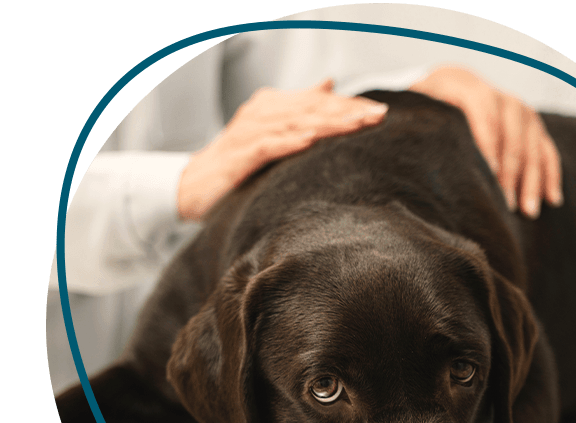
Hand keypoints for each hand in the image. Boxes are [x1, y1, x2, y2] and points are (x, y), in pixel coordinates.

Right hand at [177, 80, 388, 221]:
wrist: (194, 186)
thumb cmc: (238, 161)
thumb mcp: (271, 131)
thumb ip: (300, 109)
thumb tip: (329, 83)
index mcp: (272, 106)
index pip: (317, 101)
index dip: (349, 105)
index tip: (380, 112)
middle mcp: (261, 113)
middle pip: (310, 108)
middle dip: (346, 111)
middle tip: (378, 116)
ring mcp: (248, 133)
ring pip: (294, 123)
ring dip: (327, 123)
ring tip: (356, 125)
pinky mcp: (238, 156)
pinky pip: (266, 146)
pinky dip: (288, 142)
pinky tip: (310, 141)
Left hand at [410, 67, 562, 216]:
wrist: (445, 89)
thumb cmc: (421, 113)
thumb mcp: (411, 112)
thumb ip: (406, 124)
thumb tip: (387, 130)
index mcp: (463, 87)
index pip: (484, 115)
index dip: (489, 145)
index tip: (488, 176)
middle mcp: (496, 94)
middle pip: (512, 134)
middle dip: (510, 172)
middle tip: (505, 205)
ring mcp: (518, 108)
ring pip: (533, 144)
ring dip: (532, 179)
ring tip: (527, 212)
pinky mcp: (532, 123)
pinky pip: (547, 149)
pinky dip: (550, 174)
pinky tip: (552, 199)